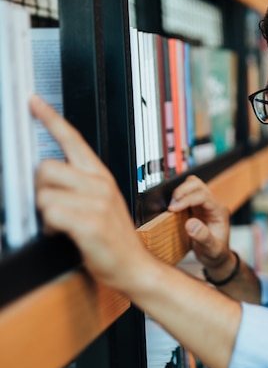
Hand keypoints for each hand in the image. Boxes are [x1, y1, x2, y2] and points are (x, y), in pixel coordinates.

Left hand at [32, 95, 149, 288]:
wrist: (134, 266)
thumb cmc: (113, 237)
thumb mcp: (100, 203)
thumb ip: (78, 185)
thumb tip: (46, 175)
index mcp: (101, 176)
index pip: (73, 139)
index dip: (51, 118)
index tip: (33, 102)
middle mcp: (100, 185)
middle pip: (46, 168)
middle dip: (40, 189)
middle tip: (54, 205)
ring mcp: (97, 203)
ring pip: (44, 193)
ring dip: (45, 212)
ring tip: (62, 223)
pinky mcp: (90, 223)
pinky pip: (50, 213)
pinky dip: (49, 226)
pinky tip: (63, 232)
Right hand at [168, 175, 233, 273]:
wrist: (216, 257)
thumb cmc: (216, 253)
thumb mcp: (211, 249)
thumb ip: (203, 237)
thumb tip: (190, 223)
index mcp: (219, 211)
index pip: (203, 196)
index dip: (186, 199)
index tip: (173, 208)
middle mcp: (213, 204)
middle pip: (197, 184)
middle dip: (182, 192)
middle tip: (171, 207)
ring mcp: (204, 204)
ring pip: (191, 185)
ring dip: (179, 193)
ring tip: (172, 207)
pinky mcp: (196, 207)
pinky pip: (186, 194)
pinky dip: (178, 197)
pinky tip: (173, 209)